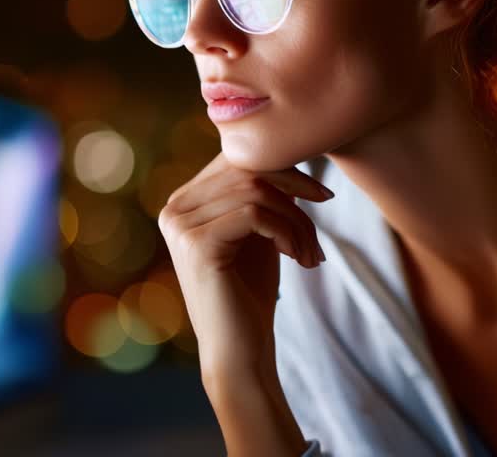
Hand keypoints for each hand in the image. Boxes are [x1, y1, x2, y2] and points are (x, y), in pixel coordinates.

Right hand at [158, 152, 331, 377]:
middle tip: (322, 219)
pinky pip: (255, 213)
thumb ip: (262, 191)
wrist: (240, 349)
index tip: (321, 194)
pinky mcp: (197, 244)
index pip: (236, 159)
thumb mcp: (258, 230)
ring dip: (296, 219)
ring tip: (309, 251)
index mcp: (184, 200)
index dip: (283, 168)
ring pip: (255, 191)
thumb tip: (289, 146)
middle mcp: (174, 208)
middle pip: (246, 169)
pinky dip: (287, 231)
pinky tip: (296, 257)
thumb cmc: (251, 292)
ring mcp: (180, 225)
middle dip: (294, 191)